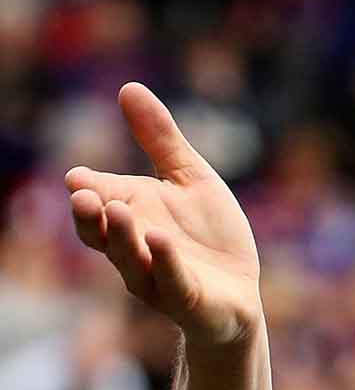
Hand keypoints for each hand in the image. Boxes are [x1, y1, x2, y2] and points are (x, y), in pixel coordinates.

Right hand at [64, 83, 262, 350]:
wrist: (241, 292)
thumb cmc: (210, 235)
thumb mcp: (190, 178)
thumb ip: (161, 140)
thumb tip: (129, 87)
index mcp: (130, 217)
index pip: (98, 202)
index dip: (87, 191)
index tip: (78, 177)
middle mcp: (135, 249)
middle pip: (101, 236)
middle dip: (90, 217)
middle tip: (82, 195)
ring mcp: (158, 279)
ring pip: (130, 262)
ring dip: (122, 237)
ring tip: (118, 208)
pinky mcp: (188, 302)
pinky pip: (172, 283)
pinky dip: (165, 263)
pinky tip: (160, 240)